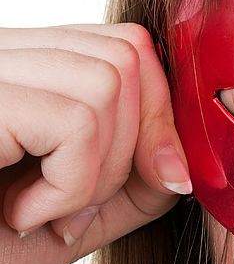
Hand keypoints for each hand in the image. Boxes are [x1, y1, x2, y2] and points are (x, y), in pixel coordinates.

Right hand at [0, 23, 189, 263]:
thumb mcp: (81, 215)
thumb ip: (135, 178)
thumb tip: (185, 158)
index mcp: (28, 72)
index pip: (128, 47)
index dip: (158, 116)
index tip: (152, 179)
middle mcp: (1, 56)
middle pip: (127, 54)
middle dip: (135, 147)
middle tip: (78, 206)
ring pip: (108, 81)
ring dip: (97, 175)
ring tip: (43, 213)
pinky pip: (74, 120)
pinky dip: (69, 187)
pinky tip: (22, 216)